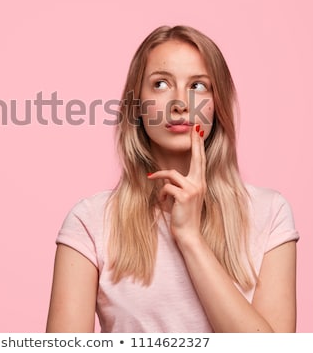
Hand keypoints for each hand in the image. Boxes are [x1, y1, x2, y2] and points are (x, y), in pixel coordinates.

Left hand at [147, 125, 206, 244]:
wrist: (189, 234)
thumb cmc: (183, 216)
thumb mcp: (182, 197)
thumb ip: (177, 185)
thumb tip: (166, 177)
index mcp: (200, 183)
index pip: (200, 161)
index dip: (199, 146)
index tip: (198, 131)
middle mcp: (199, 183)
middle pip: (197, 158)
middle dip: (195, 143)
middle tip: (194, 127)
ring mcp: (193, 189)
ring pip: (171, 174)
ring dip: (160, 180)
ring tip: (160, 193)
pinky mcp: (184, 196)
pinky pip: (166, 187)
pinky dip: (161, 195)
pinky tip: (164, 204)